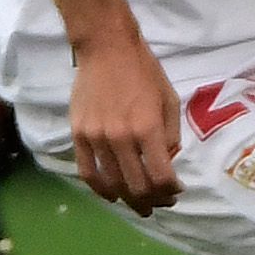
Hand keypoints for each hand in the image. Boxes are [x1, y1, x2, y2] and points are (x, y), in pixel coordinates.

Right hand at [69, 28, 181, 214]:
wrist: (106, 49)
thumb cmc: (144, 71)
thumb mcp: (169, 100)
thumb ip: (170, 135)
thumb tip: (168, 162)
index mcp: (148, 128)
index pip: (161, 176)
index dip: (171, 191)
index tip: (176, 192)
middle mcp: (121, 137)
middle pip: (137, 185)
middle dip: (153, 200)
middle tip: (160, 204)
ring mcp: (96, 138)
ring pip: (113, 183)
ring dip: (129, 199)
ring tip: (140, 205)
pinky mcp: (78, 135)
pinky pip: (87, 172)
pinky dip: (101, 189)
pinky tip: (112, 195)